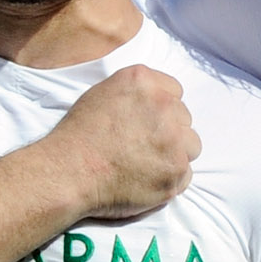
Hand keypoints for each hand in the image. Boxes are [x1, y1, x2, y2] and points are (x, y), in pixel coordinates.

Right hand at [40, 62, 198, 220]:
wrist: (69, 171)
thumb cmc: (79, 136)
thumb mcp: (103, 94)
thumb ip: (137, 93)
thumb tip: (156, 101)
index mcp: (144, 81)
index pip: (175, 91)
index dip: (162, 109)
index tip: (147, 123)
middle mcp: (164, 105)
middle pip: (184, 118)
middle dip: (169, 132)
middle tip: (142, 147)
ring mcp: (174, 139)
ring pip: (191, 145)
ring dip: (175, 154)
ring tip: (146, 164)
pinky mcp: (177, 170)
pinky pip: (186, 174)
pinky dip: (170, 179)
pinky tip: (146, 180)